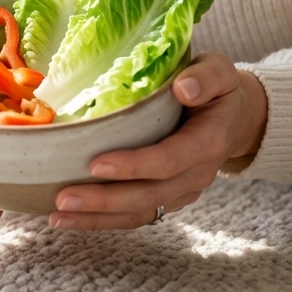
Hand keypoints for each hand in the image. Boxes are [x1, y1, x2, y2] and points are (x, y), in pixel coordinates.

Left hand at [50, 52, 267, 229]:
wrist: (234, 117)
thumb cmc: (217, 87)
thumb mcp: (220, 70)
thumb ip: (206, 77)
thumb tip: (184, 88)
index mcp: (207, 143)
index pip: (169, 160)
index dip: (134, 165)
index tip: (96, 164)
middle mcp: (196, 175)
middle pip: (149, 195)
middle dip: (105, 200)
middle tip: (63, 198)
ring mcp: (182, 192)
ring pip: (139, 212)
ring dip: (98, 218)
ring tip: (58, 216)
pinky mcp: (168, 198)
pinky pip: (136, 215)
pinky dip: (103, 220)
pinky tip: (70, 219)